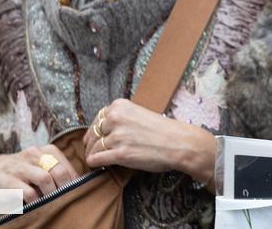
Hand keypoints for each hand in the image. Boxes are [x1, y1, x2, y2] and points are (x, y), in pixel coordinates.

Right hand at [0, 145, 79, 203]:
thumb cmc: (21, 171)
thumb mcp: (39, 164)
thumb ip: (56, 171)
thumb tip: (78, 186)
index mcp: (46, 150)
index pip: (66, 166)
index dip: (73, 182)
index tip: (75, 193)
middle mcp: (34, 155)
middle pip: (59, 171)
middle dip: (65, 188)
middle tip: (66, 200)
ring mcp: (20, 167)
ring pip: (45, 180)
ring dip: (51, 195)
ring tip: (51, 204)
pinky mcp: (7, 180)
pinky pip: (27, 192)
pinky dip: (34, 201)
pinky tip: (35, 205)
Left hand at [83, 98, 216, 189]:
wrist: (179, 143)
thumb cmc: (163, 130)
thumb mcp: (139, 114)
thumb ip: (122, 118)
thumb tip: (105, 129)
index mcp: (120, 106)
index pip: (98, 118)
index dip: (96, 130)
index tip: (97, 137)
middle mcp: (116, 118)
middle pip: (93, 133)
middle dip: (92, 143)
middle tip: (94, 150)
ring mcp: (117, 136)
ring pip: (93, 147)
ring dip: (94, 154)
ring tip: (98, 159)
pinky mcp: (120, 154)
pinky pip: (96, 159)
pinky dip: (94, 163)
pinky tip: (98, 165)